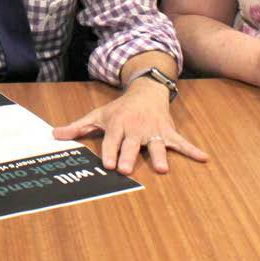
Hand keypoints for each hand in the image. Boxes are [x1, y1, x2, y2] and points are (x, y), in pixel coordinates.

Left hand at [52, 80, 207, 174]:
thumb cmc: (120, 108)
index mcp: (118, 125)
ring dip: (159, 155)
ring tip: (163, 169)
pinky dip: (192, 149)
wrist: (146, 91)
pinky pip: (181, 142)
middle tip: (125, 169)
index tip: (107, 164)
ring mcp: (153, 131)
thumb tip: (55, 135)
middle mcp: (136, 129)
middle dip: (129, 156)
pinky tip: (204, 157)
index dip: (110, 151)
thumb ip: (78, 127)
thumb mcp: (98, 115)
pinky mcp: (168, 132)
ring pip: (157, 145)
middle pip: (132, 144)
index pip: (112, 140)